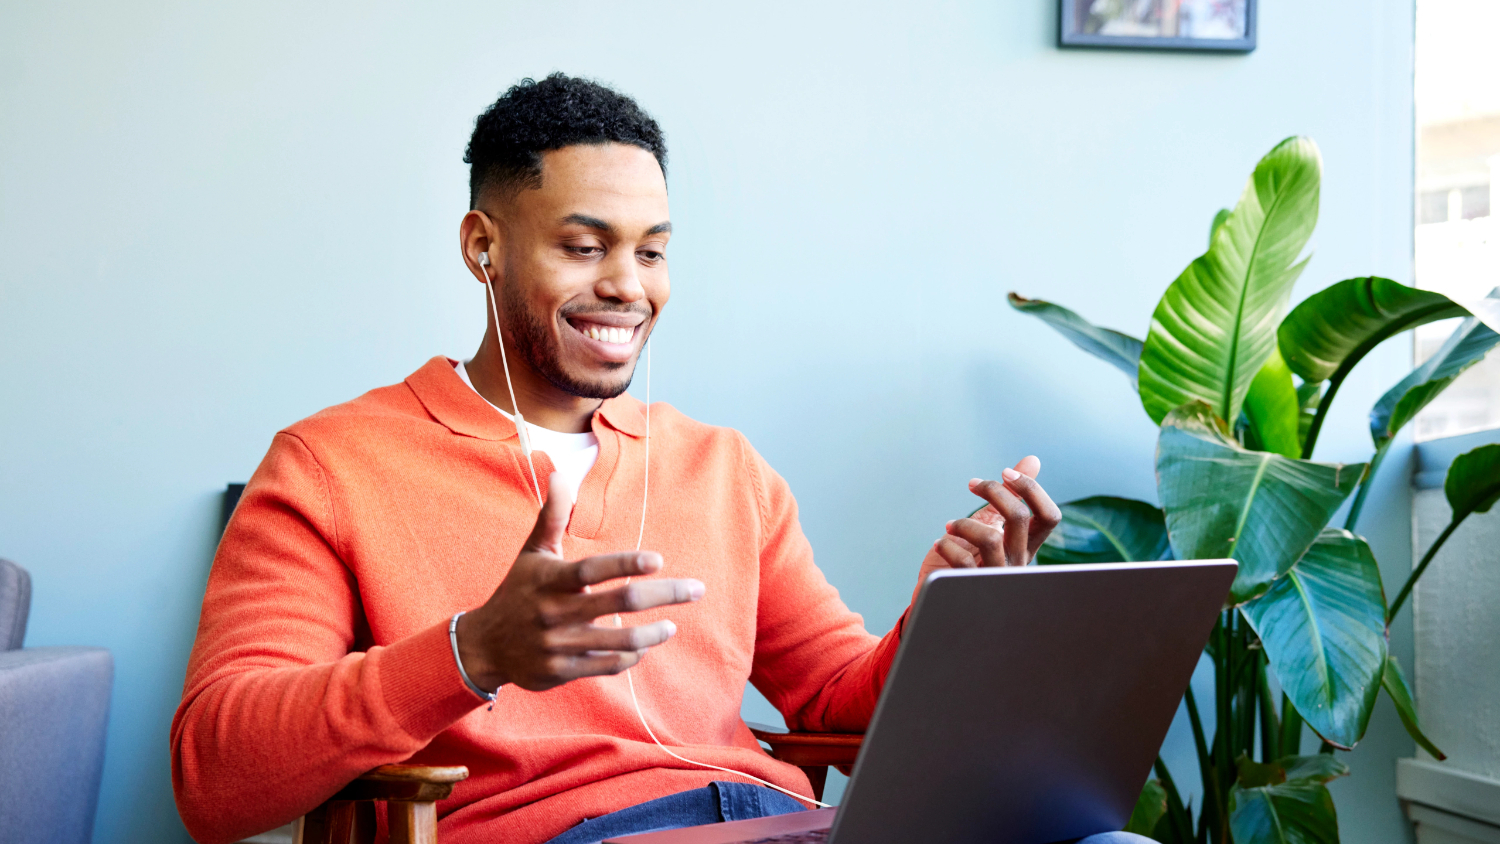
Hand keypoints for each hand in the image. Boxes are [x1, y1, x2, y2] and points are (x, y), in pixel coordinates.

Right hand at [455, 473, 704, 692]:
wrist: (484, 645)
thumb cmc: (518, 590)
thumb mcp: (532, 553)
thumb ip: (552, 516)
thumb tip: (561, 473)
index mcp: (550, 579)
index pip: (592, 570)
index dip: (625, 564)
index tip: (658, 560)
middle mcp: (554, 612)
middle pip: (620, 602)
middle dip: (665, 594)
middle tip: (697, 589)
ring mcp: (559, 644)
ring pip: (620, 640)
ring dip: (653, 633)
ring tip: (672, 625)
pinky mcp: (563, 670)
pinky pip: (608, 665)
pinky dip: (632, 655)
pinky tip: (645, 644)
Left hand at [913, 456, 1061, 594]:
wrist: (940, 597)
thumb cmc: (966, 560)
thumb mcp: (989, 523)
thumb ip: (1009, 497)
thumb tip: (1033, 460)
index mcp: (1026, 547)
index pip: (1049, 517)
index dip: (1031, 490)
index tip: (1005, 473)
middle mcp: (1017, 563)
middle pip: (1019, 518)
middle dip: (993, 492)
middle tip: (973, 484)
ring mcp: (995, 577)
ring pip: (990, 538)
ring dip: (964, 523)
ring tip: (949, 525)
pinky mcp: (970, 587)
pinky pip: (962, 560)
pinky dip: (947, 545)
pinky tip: (940, 544)